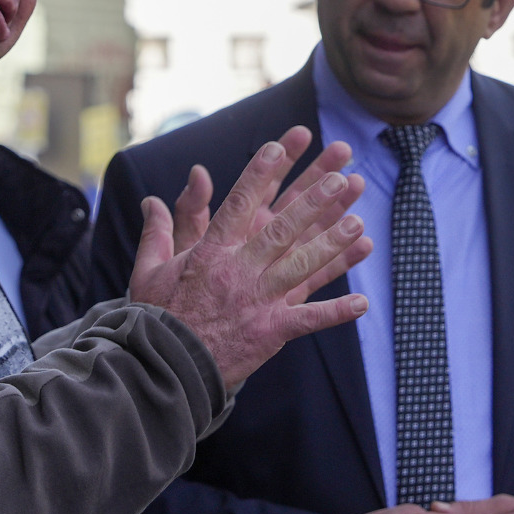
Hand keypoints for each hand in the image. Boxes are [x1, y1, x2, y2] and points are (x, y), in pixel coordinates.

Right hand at [128, 128, 374, 387]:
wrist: (165, 368)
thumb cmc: (158, 316)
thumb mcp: (150, 269)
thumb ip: (159, 230)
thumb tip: (152, 199)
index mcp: (212, 252)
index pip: (239, 204)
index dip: (259, 173)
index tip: (277, 145)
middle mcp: (240, 271)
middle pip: (281, 229)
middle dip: (312, 201)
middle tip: (338, 176)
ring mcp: (259, 301)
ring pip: (302, 266)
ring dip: (332, 245)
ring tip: (359, 223)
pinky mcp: (272, 332)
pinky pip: (309, 319)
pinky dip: (336, 312)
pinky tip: (362, 303)